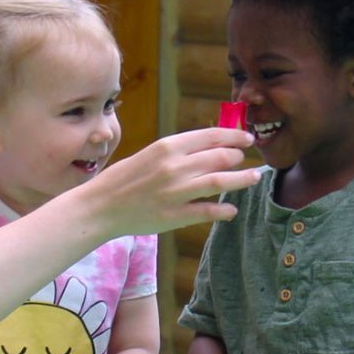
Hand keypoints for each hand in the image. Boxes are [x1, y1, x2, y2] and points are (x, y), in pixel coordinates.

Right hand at [88, 129, 257, 234]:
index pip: (210, 136)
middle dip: (238, 157)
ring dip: (241, 179)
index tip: (247, 138)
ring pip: (219, 182)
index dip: (234, 136)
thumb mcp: (149, 154)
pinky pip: (207, 212)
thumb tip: (208, 147)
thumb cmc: (122, 179)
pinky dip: (224, 210)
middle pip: (220, 158)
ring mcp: (175, 192)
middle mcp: (174, 167)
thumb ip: (176, 151)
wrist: (100, 206)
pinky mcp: (174, 216)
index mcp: (167, 147)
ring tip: (253, 177)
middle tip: (245, 160)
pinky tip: (231, 210)